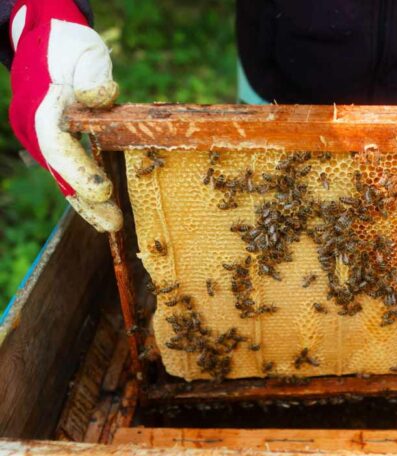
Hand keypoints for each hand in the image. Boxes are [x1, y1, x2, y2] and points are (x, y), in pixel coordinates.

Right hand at [9, 0, 121, 231]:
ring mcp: (40, 135)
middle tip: (113, 223)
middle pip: (59, 170)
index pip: (57, 145)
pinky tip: (103, 209)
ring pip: (61, 175)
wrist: (44, 39)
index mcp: (41, 107)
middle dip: (85, 199)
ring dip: (85, 202)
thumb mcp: (82, 54)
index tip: (103, 190)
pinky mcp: (52, 139)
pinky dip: (83, 189)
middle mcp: (34, 127)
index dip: (79, 171)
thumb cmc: (66, 46)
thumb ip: (91, 76)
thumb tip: (102, 96)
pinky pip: (66, 169)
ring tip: (111, 224)